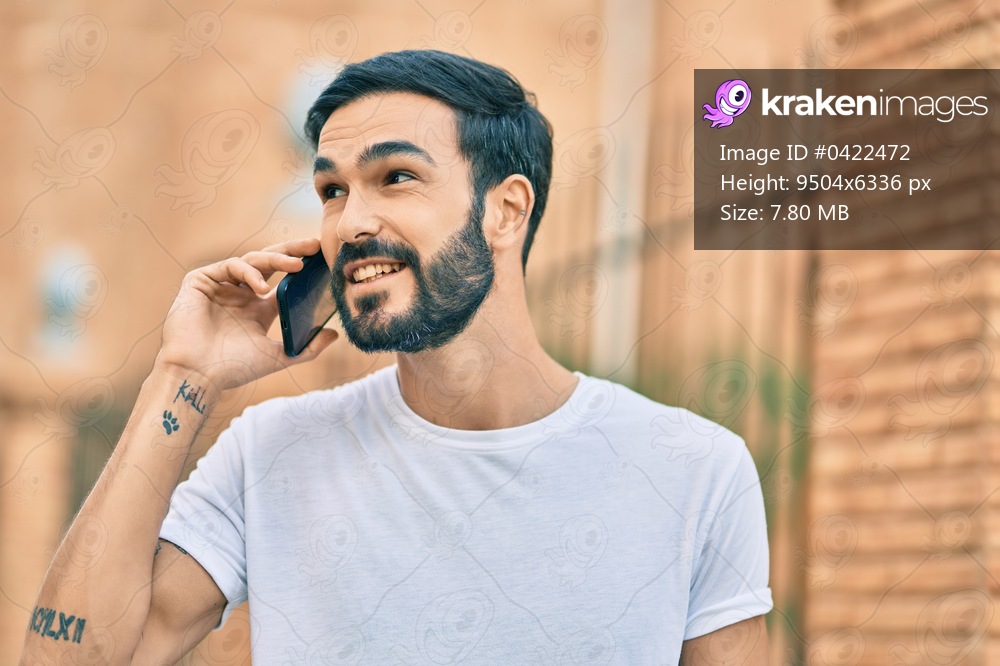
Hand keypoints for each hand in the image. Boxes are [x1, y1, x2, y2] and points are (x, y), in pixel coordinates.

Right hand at [155, 238, 338, 390]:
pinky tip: (261, 287)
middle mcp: (240, 294)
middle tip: (314, 245)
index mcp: (258, 309)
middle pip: (270, 263)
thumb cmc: (233, 368)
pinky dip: (248, 272)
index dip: (303, 270)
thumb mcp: (278, 356)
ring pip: (253, 260)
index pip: (284, 281)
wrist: (197, 374)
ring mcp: (221, 286)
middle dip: (292, 252)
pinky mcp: (201, 280)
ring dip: (276, 259)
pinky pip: (230, 267)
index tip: (324, 262)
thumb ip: (308, 348)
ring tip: (297, 265)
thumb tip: (335, 335)